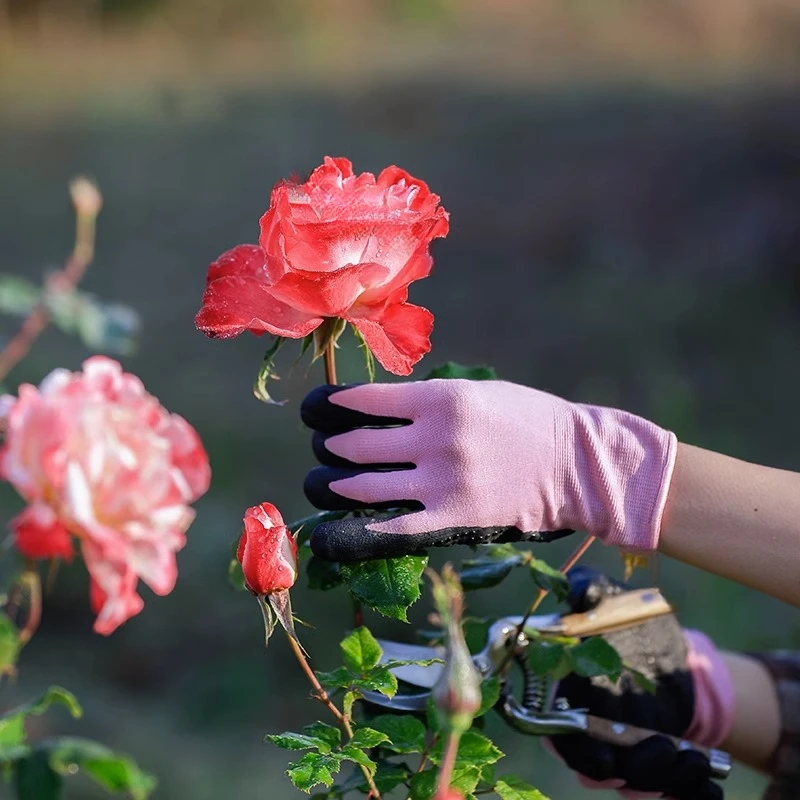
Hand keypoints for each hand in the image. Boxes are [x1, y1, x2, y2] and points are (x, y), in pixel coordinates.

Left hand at [301, 380, 675, 561]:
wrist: (577, 464)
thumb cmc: (526, 421)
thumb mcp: (476, 392)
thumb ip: (424, 402)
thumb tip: (368, 409)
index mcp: (440, 398)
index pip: (361, 400)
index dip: (326, 407)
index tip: (314, 411)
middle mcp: (435, 437)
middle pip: (352, 444)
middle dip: (325, 448)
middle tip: (322, 449)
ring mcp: (443, 481)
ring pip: (360, 487)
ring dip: (330, 485)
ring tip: (322, 482)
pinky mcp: (453, 519)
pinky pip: (389, 529)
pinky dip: (351, 534)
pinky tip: (326, 535)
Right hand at [548, 567, 729, 799]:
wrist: (661, 642)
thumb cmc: (621, 615)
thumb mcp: (603, 593)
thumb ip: (584, 590)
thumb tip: (572, 591)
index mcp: (566, 691)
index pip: (559, 734)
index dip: (578, 752)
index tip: (604, 762)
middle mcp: (586, 725)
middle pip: (599, 768)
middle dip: (633, 769)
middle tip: (665, 748)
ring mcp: (618, 746)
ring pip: (633, 780)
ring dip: (663, 777)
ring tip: (695, 760)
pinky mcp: (648, 757)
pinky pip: (662, 786)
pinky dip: (683, 789)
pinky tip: (708, 784)